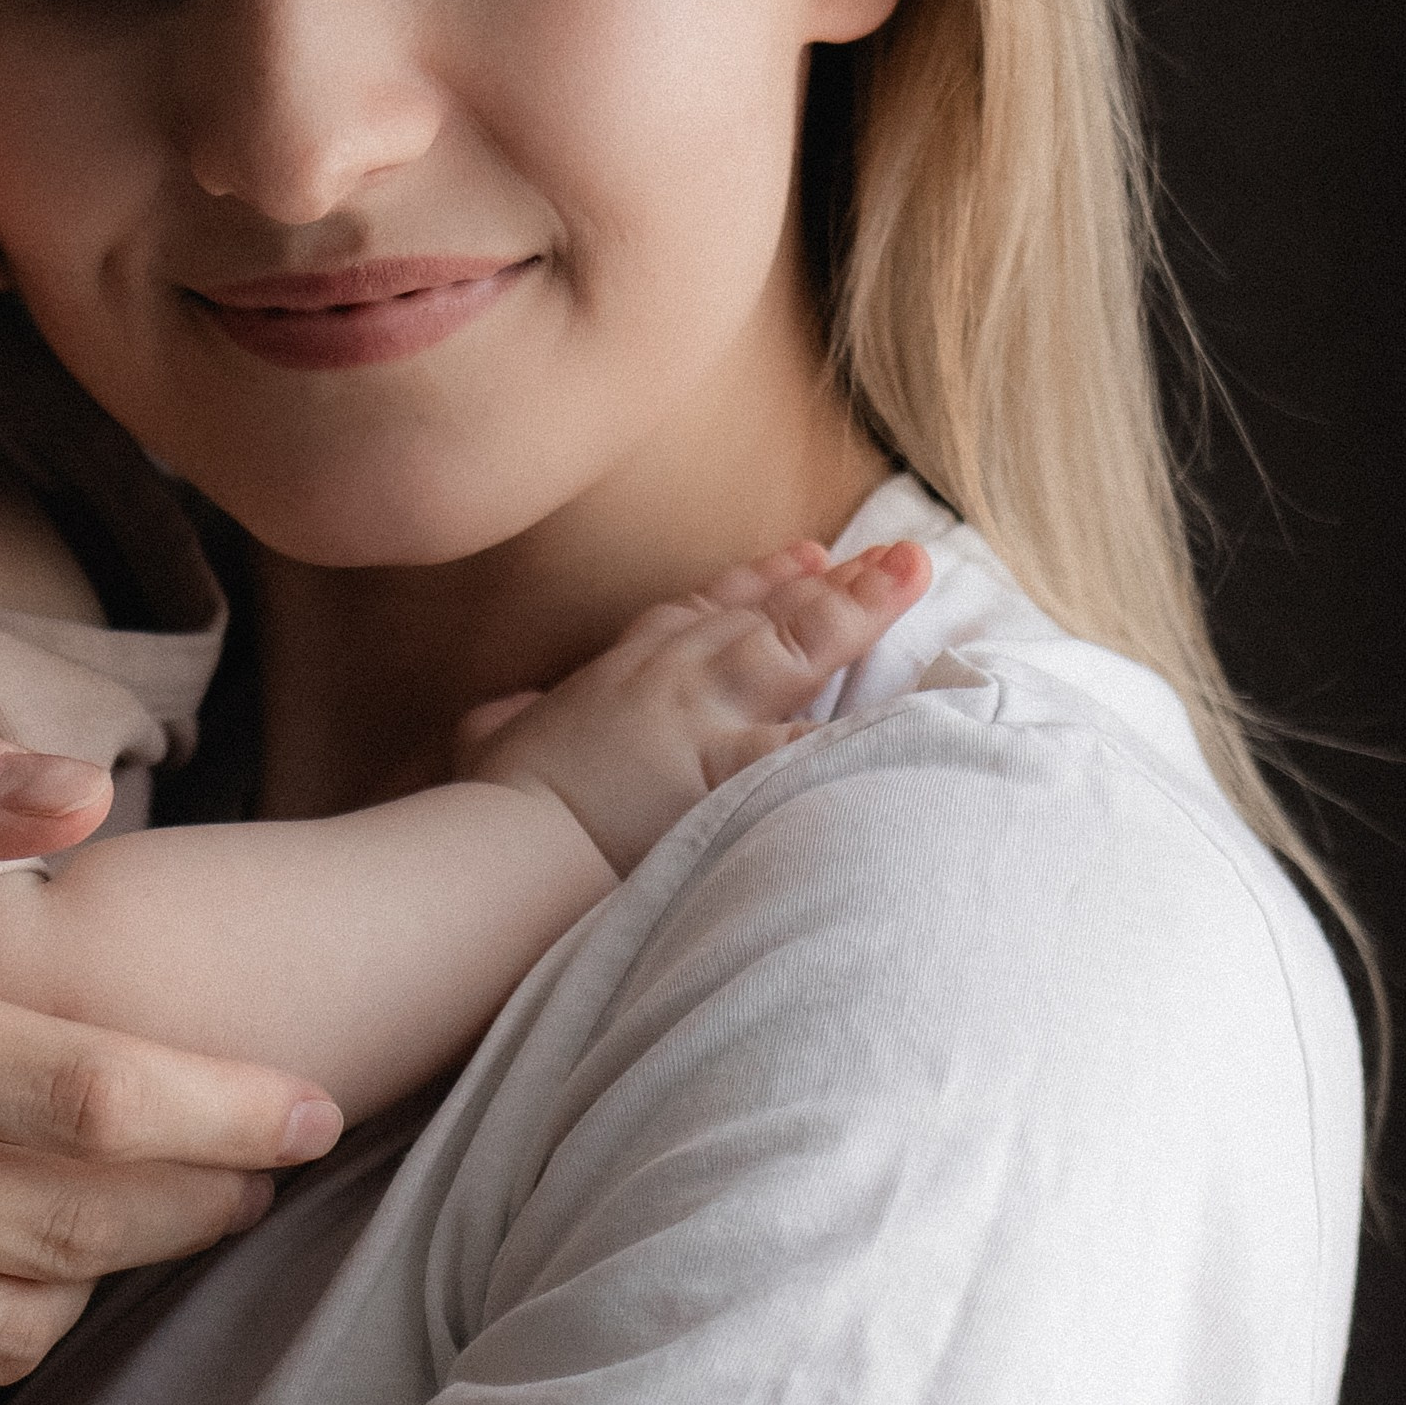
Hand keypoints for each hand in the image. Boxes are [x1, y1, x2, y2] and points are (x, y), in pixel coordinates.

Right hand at [455, 543, 931, 878]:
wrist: (505, 850)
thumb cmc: (491, 806)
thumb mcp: (490, 746)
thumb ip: (506, 725)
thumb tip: (503, 719)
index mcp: (622, 675)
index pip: (700, 614)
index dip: (758, 583)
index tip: (807, 556)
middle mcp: (673, 683)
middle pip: (765, 617)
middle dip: (833, 582)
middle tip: (898, 554)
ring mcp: (707, 721)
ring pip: (795, 647)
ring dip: (855, 610)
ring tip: (911, 575)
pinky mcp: (730, 774)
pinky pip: (812, 742)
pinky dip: (862, 722)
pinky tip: (915, 702)